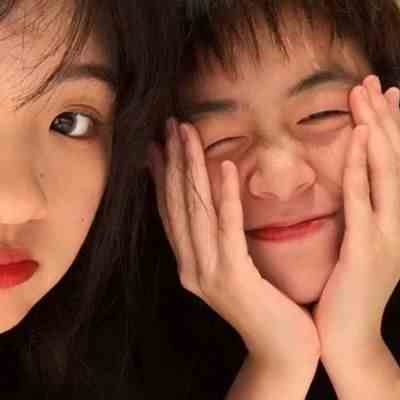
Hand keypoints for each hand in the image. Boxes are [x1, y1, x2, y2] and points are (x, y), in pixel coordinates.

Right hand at [147, 118, 319, 371]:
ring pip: (196, 211)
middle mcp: (190, 267)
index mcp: (188, 264)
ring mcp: (208, 274)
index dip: (161, 177)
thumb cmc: (262, 305)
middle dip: (172, 162)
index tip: (157, 145)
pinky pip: (227, 229)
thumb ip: (215, 243)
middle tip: (170, 126)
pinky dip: (224, 196)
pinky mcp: (233, 277)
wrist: (281, 350)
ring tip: (187, 134)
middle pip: (177, 205)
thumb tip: (210, 207)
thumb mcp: (231, 270)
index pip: (170, 212)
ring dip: (191, 169)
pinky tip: (223, 167)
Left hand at [312, 75, 399, 358]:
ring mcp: (386, 236)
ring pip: (384, 172)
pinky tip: (357, 138)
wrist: (345, 336)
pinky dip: (361, 166)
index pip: (391, 166)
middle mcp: (396, 224)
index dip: (388, 129)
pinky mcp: (366, 250)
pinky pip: (363, 200)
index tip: (380, 96)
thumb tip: (348, 189)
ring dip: (376, 130)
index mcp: (390, 223)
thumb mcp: (355, 248)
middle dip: (384, 118)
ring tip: (366, 94)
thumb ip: (355, 218)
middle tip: (373, 80)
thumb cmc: (343, 291)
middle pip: (392, 160)